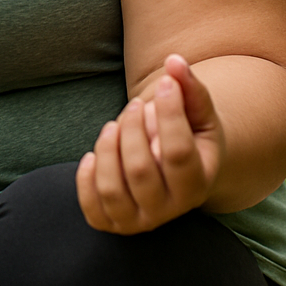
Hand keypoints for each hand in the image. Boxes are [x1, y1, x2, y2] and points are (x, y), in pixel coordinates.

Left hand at [76, 53, 225, 233]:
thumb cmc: (189, 135)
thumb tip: (174, 62)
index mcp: (198, 184)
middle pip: (140, 170)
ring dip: (106, 148)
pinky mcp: (111, 222)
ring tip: (113, 125)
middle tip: (135, 105)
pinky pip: (91, 207)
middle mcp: (170, 210)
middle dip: (132, 127)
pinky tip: (95, 154)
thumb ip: (191, 88)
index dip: (168, 113)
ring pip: (112, 189)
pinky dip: (87, 176)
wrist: (175, 168)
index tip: (164, 84)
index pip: (178, 152)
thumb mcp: (198, 113)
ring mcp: (139, 221)